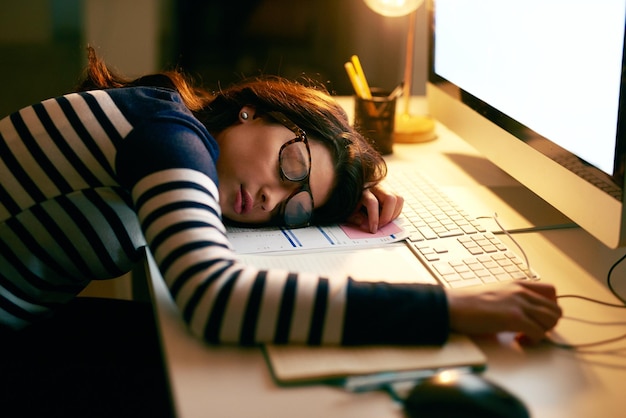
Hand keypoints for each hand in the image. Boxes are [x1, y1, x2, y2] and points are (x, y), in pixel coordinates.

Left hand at [346, 185, 403, 232]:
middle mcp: (375, 187)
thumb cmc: (351, 204)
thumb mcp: (348, 211)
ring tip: (384, 222)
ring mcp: (384, 188)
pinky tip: (387, 217)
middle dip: (387, 216)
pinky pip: (399, 201)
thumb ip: (355, 218)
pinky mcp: (390, 192)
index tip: (373, 230)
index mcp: (363, 191)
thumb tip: (365, 225)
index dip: (374, 218)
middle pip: (390, 198)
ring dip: (394, 214)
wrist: (351, 193)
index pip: (372, 203)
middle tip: (381, 226)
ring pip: (398, 199)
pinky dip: (396, 212)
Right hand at [446, 281, 561, 344]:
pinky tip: (518, 340)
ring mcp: (518, 304)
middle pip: (556, 309)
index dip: (549, 307)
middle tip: (533, 330)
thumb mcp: (494, 293)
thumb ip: (511, 299)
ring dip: (542, 332)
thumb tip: (519, 315)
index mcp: (517, 284)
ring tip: (525, 336)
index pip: (551, 291)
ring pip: (552, 321)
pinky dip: (532, 341)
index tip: (537, 317)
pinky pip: (539, 333)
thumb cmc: (467, 303)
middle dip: (548, 324)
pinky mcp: (514, 318)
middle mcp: (521, 291)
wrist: (452, 306)